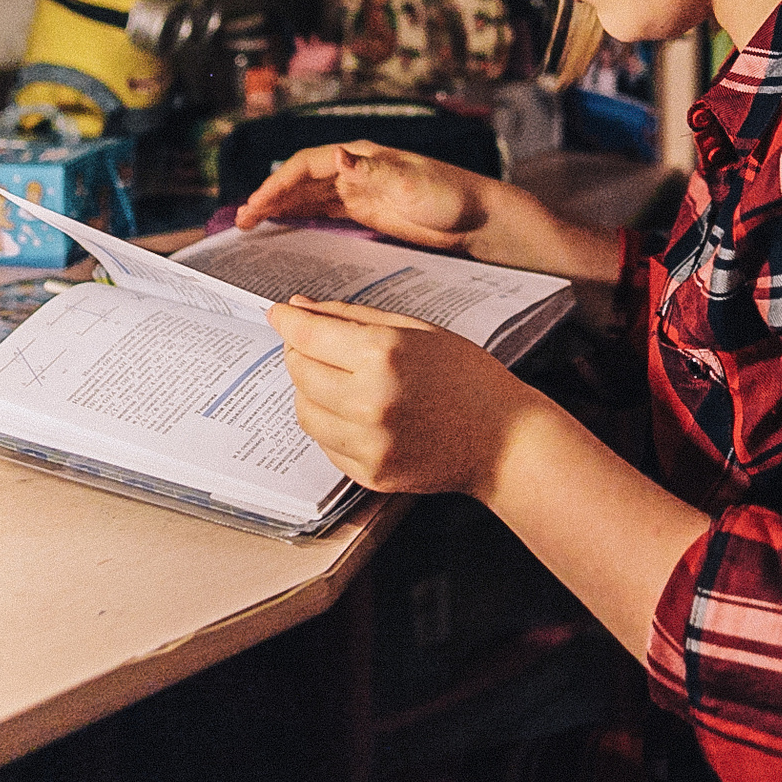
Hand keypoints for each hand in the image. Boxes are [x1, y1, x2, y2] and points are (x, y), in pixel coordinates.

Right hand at [233, 142, 481, 250]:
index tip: (256, 205)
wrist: (478, 217)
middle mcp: (355, 169)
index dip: (278, 184)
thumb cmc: (450, 195)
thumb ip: (373, 170)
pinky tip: (282, 227)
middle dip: (269, 197)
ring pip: (307, 196)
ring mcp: (358, 190)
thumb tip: (336, 155)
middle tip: (241, 220)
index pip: (307, 165)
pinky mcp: (365, 211)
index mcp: (362, 156)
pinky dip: (299, 217)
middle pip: (300, 180)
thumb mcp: (412, 183)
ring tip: (250, 225)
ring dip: (279, 207)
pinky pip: (322, 212)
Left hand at [267, 298, 544, 496]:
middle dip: (299, 352)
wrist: (503, 438)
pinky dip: (330, 423)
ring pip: (304, 411)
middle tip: (314, 344)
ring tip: (338, 380)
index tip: (278, 313)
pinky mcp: (370, 473)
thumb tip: (300, 307)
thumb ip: (353, 317)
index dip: (287, 320)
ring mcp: (369, 443)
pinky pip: (325, 443)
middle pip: (299, 372)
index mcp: (383, 355)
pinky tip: (357, 411)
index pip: (307, 335)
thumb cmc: (465, 375)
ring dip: (310, 391)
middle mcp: (370, 401)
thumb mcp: (415, 329)